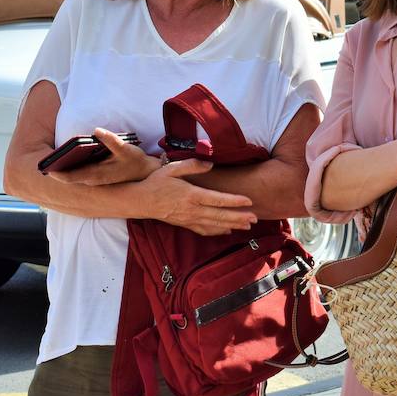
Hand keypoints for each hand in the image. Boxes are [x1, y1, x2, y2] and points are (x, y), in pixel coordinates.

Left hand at [46, 129, 158, 186]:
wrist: (145, 175)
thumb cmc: (134, 161)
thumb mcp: (125, 149)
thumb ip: (110, 140)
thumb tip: (97, 131)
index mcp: (96, 175)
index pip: (71, 177)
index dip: (57, 173)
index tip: (45, 168)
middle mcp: (92, 180)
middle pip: (68, 178)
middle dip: (56, 171)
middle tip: (43, 163)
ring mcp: (94, 181)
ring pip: (73, 178)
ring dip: (63, 171)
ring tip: (51, 161)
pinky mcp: (96, 178)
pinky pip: (78, 176)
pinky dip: (71, 171)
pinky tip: (67, 162)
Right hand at [142, 158, 256, 235]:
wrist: (141, 201)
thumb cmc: (157, 182)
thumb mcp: (173, 168)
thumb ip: (192, 165)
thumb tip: (210, 164)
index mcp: (191, 194)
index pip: (217, 199)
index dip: (234, 201)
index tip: (249, 201)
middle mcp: (192, 209)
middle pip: (220, 215)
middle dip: (239, 217)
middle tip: (255, 218)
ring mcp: (189, 219)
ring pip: (215, 225)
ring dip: (232, 226)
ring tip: (247, 226)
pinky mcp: (185, 224)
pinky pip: (204, 230)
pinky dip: (217, 231)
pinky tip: (227, 231)